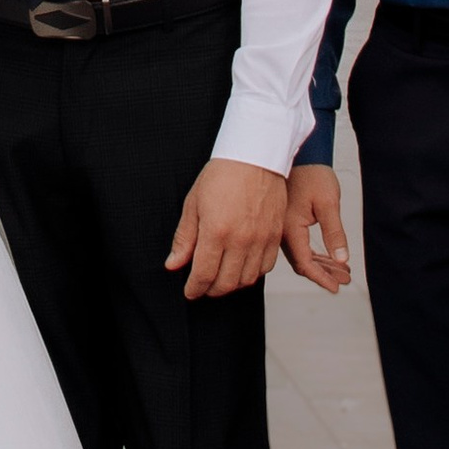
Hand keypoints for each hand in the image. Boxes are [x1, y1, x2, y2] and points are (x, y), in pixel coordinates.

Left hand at [165, 157, 285, 300]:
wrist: (255, 157)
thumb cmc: (222, 175)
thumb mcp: (193, 204)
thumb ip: (184, 239)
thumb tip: (173, 265)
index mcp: (216, 231)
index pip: (203, 274)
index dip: (194, 288)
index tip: (190, 291)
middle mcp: (241, 239)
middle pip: (225, 283)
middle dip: (211, 290)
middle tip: (203, 287)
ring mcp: (261, 239)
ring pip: (246, 279)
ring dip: (231, 285)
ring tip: (221, 278)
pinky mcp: (275, 236)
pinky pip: (265, 268)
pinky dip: (252, 274)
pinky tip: (241, 267)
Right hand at [282, 161, 351, 293]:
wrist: (300, 154)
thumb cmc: (312, 174)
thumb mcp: (329, 204)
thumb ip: (335, 233)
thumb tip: (342, 259)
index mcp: (290, 228)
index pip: (305, 263)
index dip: (321, 278)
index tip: (336, 287)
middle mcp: (282, 231)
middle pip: (302, 263)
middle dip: (325, 273)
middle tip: (344, 279)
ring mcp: (282, 228)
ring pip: (301, 255)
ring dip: (321, 264)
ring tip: (342, 270)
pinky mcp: (286, 222)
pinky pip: (299, 245)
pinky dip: (314, 254)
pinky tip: (328, 257)